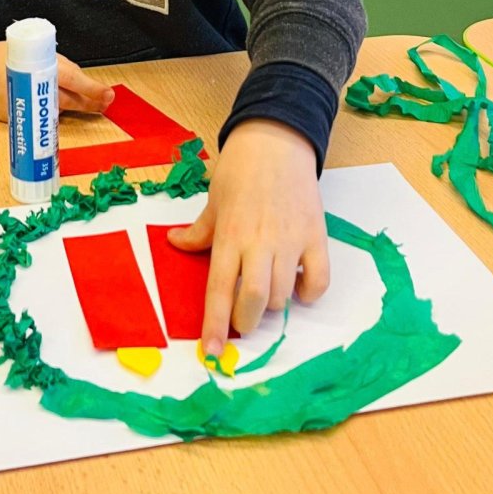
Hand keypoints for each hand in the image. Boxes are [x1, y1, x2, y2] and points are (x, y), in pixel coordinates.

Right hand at [0, 30, 113, 122]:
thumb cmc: (0, 58)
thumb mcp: (29, 51)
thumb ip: (53, 65)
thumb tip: (81, 80)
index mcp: (35, 66)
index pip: (70, 79)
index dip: (92, 89)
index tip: (108, 94)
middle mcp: (29, 88)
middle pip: (67, 100)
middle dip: (90, 103)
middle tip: (106, 102)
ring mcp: (21, 106)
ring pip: (55, 112)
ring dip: (74, 109)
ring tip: (91, 105)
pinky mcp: (12, 120)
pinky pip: (38, 120)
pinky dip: (50, 115)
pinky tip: (58, 111)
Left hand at [168, 119, 328, 355]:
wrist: (278, 141)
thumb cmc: (241, 170)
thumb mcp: (213, 200)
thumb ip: (198, 231)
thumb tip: (174, 244)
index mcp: (229, 235)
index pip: (219, 290)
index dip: (214, 325)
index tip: (211, 352)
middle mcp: (260, 242)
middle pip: (254, 301)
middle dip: (246, 322)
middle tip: (241, 321)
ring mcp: (291, 240)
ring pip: (283, 295)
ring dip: (273, 306)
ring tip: (266, 295)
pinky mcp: (316, 236)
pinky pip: (318, 280)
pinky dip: (309, 293)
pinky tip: (297, 288)